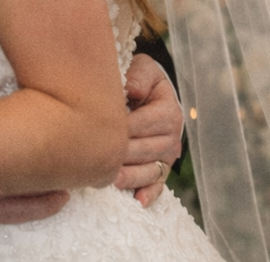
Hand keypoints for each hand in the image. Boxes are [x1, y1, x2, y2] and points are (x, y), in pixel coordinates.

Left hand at [113, 53, 182, 205]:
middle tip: (97, 159)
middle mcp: (172, 136)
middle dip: (122, 154)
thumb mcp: (142, 68)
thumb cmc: (139, 79)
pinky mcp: (161, 169)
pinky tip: (138, 201)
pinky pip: (158, 184)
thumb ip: (139, 76)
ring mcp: (167, 156)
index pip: (144, 123)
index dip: (122, 126)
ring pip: (150, 170)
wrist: (146, 92)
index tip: (99, 128)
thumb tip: (132, 91)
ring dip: (132, 177)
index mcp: (168, 111)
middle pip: (146, 150)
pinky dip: (149, 193)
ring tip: (112, 180)